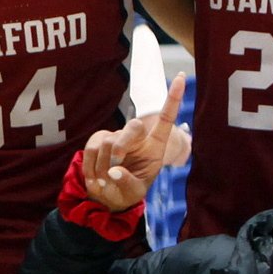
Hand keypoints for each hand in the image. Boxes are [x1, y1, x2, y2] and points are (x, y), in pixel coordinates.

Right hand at [79, 73, 189, 210]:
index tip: (181, 77)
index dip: (173, 99)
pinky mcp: (97, 140)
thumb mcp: (134, 192)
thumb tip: (113, 171)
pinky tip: (94, 179)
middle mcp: (137, 137)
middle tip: (114, 167)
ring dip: (104, 167)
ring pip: (109, 142)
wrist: (107, 196)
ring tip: (104, 182)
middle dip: (122, 146)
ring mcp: (116, 136)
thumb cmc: (127, 191)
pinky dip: (91, 167)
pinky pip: (92, 149)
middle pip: (133, 127)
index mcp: (154, 146)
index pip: (166, 119)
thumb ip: (127, 182)